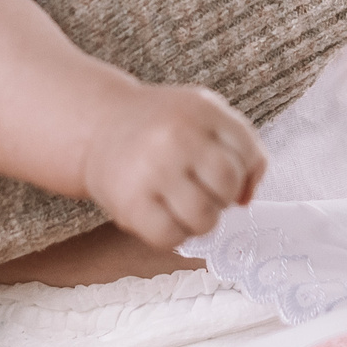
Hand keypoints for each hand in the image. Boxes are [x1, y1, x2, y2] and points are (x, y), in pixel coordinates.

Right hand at [80, 84, 266, 249]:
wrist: (98, 127)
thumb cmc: (161, 126)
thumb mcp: (204, 115)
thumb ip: (240, 146)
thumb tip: (246, 198)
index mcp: (201, 109)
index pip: (248, 154)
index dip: (242, 171)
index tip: (219, 171)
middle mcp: (177, 136)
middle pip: (228, 186)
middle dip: (221, 195)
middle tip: (201, 189)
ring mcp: (152, 169)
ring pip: (205, 218)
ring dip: (200, 220)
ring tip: (183, 205)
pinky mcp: (130, 203)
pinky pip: (171, 237)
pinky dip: (174, 235)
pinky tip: (163, 216)